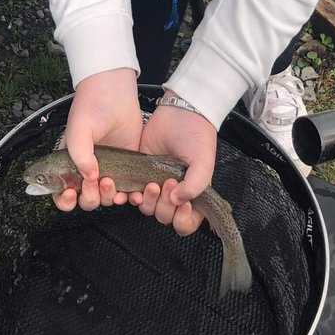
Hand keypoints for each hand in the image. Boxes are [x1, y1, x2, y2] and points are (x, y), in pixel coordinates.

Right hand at [57, 68, 142, 213]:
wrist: (116, 91)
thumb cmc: (91, 106)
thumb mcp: (79, 129)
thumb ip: (80, 155)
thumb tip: (90, 178)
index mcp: (70, 163)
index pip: (62, 192)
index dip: (65, 199)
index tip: (71, 193)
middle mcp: (88, 169)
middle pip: (86, 199)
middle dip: (90, 197)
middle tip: (95, 182)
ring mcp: (109, 168)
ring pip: (107, 198)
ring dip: (109, 197)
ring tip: (112, 183)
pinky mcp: (128, 165)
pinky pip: (128, 190)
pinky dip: (130, 196)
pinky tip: (132, 192)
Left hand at [128, 91, 216, 236]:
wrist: (179, 112)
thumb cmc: (197, 136)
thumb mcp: (203, 161)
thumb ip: (196, 185)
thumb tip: (175, 200)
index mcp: (193, 194)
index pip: (187, 222)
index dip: (182, 220)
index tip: (181, 205)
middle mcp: (174, 193)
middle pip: (165, 217)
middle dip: (164, 206)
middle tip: (168, 183)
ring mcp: (156, 184)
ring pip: (148, 208)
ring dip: (148, 201)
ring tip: (151, 184)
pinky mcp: (139, 173)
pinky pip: (132, 193)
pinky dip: (130, 196)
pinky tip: (132, 190)